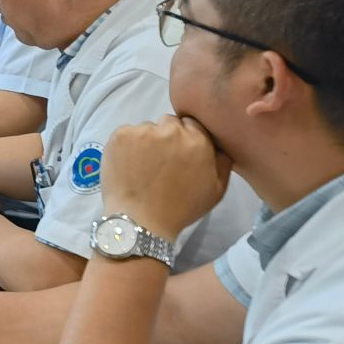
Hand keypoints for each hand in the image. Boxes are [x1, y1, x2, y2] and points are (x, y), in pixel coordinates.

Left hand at [101, 115, 230, 239]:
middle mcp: (171, 130)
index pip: (192, 124)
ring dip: (147, 140)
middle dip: (167, 137)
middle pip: (169, 123)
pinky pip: (127, 133)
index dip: (185, 139)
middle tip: (161, 160)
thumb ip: (223, 161)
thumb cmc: (181, 208)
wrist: (141, 220)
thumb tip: (220, 143)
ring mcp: (143, 131)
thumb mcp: (216, 189)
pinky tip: (129, 164)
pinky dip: (128, 144)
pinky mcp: (120, 135)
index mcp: (198, 141)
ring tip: (143, 165)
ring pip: (147, 128)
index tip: (178, 154)